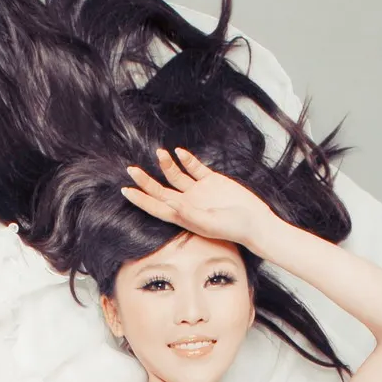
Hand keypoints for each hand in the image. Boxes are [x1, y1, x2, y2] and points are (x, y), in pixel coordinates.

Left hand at [121, 147, 277, 247]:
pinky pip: (195, 168)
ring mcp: (199, 192)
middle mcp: (187, 204)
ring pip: (176, 176)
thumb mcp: (209, 223)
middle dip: (145, 181)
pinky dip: (187, 160)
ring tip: (159, 153)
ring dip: (166, 165)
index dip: (140, 200)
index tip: (125, 190)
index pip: (155, 207)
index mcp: (182, 217)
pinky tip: (179, 152)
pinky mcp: (212, 181)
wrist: (255, 222)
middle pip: (160, 191)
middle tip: (131, 169)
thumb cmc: (233, 228)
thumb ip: (189, 214)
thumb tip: (172, 204)